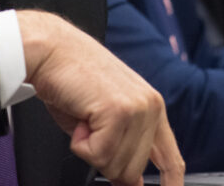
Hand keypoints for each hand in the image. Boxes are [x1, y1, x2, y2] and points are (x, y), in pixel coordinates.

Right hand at [16, 10, 183, 184]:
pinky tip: (79, 117)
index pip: (171, 158)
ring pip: (115, 166)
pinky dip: (80, 144)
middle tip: (89, 130)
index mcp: (151, 107)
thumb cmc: (71, 79)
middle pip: (132, 171)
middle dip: (103, 159)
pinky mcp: (119, 111)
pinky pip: (98, 155)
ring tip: (84, 117)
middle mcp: (151, 106)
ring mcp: (137, 108)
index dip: (172, 183)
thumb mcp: (104, 117)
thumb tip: (129, 181)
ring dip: (89, 149)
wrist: (52, 50)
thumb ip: (122, 147)